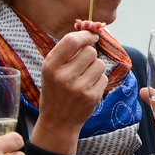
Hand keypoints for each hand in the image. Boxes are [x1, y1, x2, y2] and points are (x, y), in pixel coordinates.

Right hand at [31, 29, 105, 153]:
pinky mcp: (92, 97)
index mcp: (50, 66)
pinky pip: (104, 78)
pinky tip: (88, 88)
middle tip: (83, 64)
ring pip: (100, 64)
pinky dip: (99, 81)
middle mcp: (63, 76)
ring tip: (85, 78)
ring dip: (95, 68)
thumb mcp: (50, 70)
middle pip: (90, 51)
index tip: (91, 36)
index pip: (71, 41)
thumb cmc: (55, 91)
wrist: (57, 122)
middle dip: (90, 54)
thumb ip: (65, 52)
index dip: (85, 36)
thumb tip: (89, 32)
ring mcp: (79, 88)